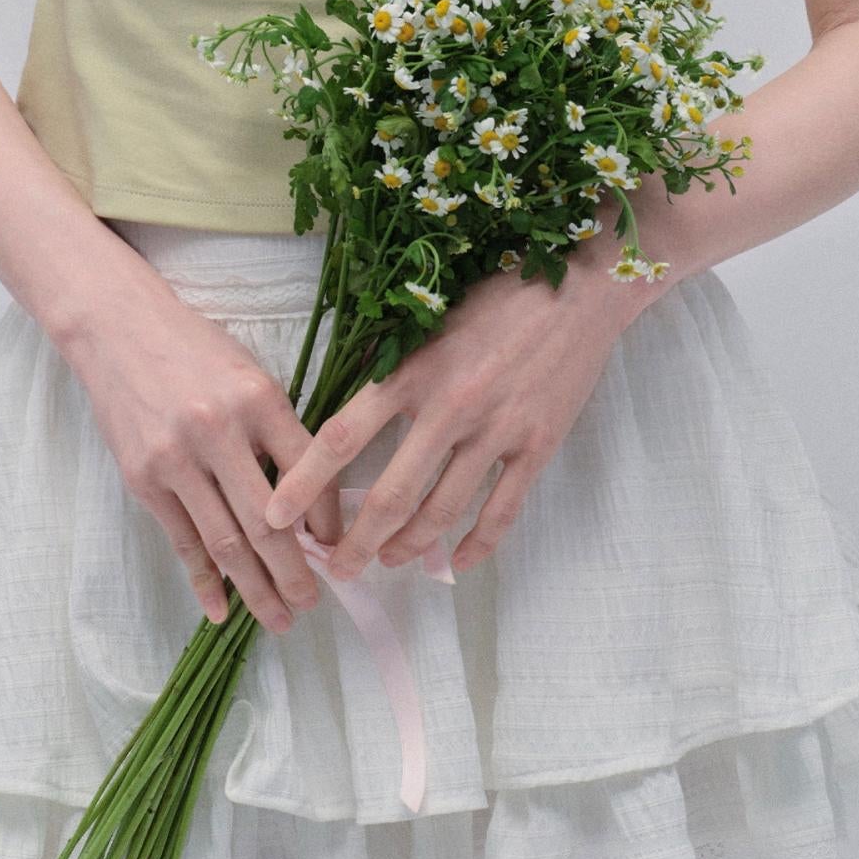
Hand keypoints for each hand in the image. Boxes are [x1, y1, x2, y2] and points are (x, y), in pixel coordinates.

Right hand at [61, 277, 343, 633]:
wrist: (118, 329)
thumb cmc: (195, 351)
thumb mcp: (250, 375)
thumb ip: (278, 432)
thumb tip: (308, 505)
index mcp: (259, 399)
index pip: (308, 473)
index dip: (326, 520)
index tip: (337, 549)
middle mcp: (219, 430)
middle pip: (268, 521)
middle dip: (295, 572)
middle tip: (313, 604)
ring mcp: (177, 458)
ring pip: (226, 541)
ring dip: (256, 588)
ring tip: (279, 618)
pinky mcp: (143, 478)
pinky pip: (182, 540)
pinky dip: (203, 579)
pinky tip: (220, 610)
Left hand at [264, 259, 650, 583]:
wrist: (582, 289)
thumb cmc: (497, 296)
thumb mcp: (430, 320)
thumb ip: (392, 368)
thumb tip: (348, 421)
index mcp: (412, 370)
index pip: (341, 437)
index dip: (303, 484)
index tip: (275, 517)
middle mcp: (450, 406)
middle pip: (389, 495)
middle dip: (357, 542)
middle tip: (337, 569)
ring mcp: (497, 431)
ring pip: (442, 512)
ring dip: (410, 547)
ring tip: (389, 561)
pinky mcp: (538, 446)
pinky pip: (502, 512)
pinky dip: (477, 545)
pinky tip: (457, 563)